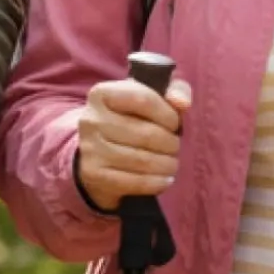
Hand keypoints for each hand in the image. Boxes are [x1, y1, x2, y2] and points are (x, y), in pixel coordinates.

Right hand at [74, 72, 192, 212]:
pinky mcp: (94, 174)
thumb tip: (183, 103)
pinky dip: (157, 182)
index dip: (168, 114)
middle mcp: (91, 119)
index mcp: (103, 94)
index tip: (174, 124)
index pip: (144, 99)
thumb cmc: (131, 119)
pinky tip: (164, 179)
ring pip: (143, 161)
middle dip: (171, 144)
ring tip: (171, 163)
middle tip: (174, 147)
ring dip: (167, 164)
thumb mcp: (150, 97)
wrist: (97, 152)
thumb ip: (175, 90)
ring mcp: (90, 148)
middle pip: (147, 134)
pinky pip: (135, 182)